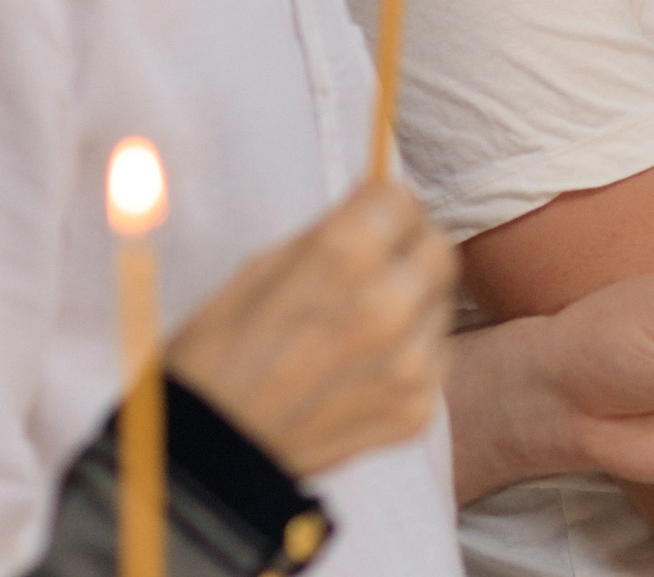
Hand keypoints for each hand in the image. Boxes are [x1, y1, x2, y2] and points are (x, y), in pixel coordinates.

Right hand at [164, 179, 457, 477]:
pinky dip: (408, 354)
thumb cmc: (220, 352)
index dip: (381, 206)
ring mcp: (411, 364)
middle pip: (437, 247)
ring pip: (441, 303)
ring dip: (412, 302)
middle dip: (408, 246)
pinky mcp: (419, 409)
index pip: (403, 199)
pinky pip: (434, 358)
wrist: (212, 455)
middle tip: (375, 264)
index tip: (367, 219)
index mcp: (345, 258)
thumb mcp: (261, 267)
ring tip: (360, 325)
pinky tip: (363, 366)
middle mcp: (390, 306)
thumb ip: (331, 233)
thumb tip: (379, 204)